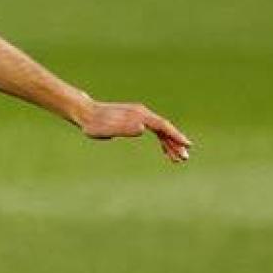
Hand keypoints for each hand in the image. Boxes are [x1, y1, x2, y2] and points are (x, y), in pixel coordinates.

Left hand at [78, 101, 192, 162]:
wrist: (85, 113)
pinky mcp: (135, 120)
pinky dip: (161, 141)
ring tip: (178, 159)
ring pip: (160, 131)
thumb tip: (143, 128)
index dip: (175, 135)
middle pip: (164, 129)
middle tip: (184, 159)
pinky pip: (154, 130)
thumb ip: (124, 128)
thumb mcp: (107, 129)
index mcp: (138, 115)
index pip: (162, 125)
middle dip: (175, 143)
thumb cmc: (95, 124)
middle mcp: (141, 113)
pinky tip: (165, 151)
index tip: (187, 145)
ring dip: (170, 144)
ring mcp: (139, 116)